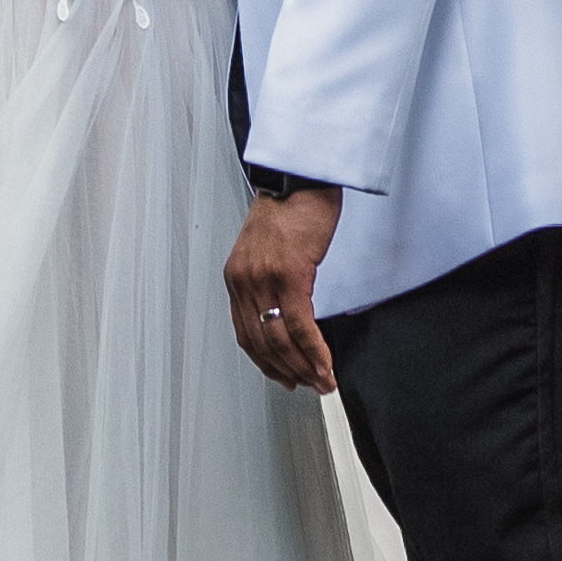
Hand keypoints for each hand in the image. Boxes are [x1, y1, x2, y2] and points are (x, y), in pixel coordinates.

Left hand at [224, 182, 341, 394]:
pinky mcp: (288, 275)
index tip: (284, 377)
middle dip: (288, 371)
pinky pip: (299, 325)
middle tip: (309, 386)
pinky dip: (314, 351)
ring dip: (304, 368)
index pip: (245, 335)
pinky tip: (325, 365)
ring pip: (280, 340)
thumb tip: (286, 311)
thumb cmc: (291, 204)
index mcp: (237, 277)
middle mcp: (243, 281)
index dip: (266, 363)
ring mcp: (263, 279)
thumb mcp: (270, 247)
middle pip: (262, 344)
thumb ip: (270, 280)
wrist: (299, 174)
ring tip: (322, 382)